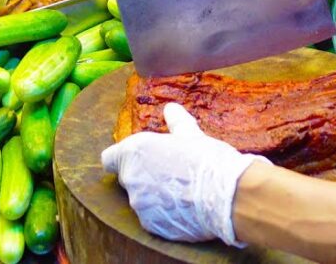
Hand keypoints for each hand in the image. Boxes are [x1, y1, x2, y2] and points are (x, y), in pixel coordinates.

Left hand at [101, 103, 267, 246]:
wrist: (227, 195)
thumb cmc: (207, 159)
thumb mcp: (191, 134)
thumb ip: (175, 121)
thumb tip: (171, 109)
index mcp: (134, 151)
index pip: (109, 159)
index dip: (120, 160)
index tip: (137, 161)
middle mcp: (130, 179)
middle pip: (127, 179)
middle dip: (143, 178)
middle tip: (170, 174)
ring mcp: (140, 205)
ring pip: (141, 200)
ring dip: (154, 198)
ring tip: (181, 193)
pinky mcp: (152, 226)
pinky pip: (153, 219)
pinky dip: (164, 215)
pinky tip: (185, 208)